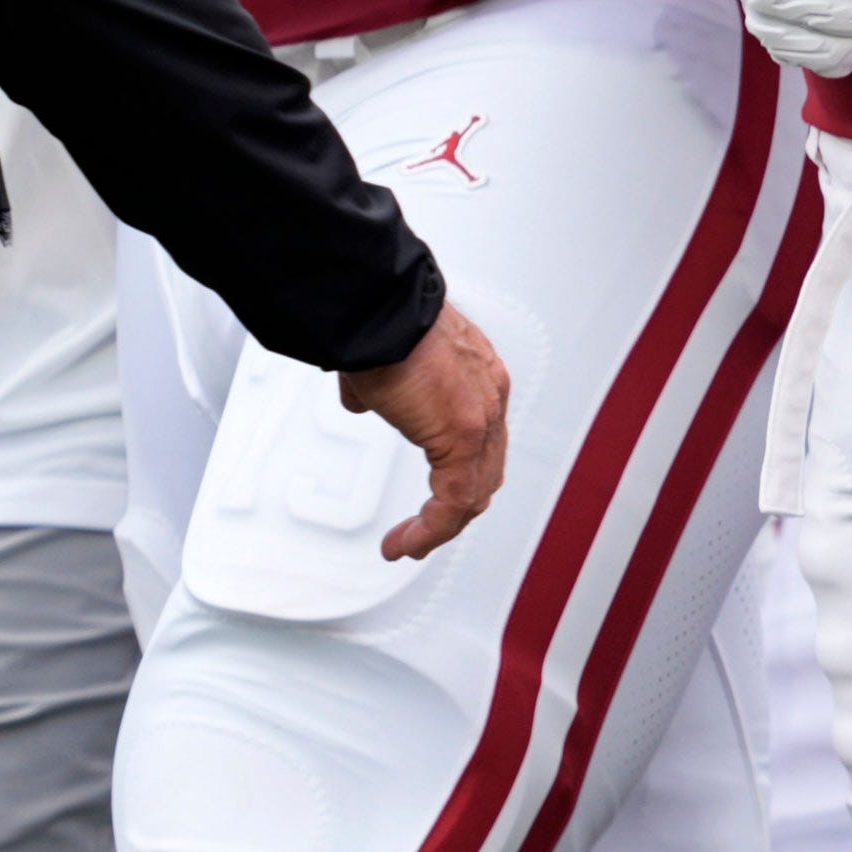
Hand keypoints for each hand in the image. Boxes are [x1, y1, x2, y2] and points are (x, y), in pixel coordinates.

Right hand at [339, 305, 511, 563]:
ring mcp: (481, 416)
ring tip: (412, 544)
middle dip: (455, 508)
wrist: (377, 307)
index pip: (481, 442)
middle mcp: (489, 397)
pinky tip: (408, 541)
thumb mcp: (379, 364)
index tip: (433, 499)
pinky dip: (432, 529)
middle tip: (427, 532)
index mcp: (477, 377)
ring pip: (473, 491)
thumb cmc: (378, 323)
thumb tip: (362, 401)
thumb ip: (378, 392)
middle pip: (485, 471)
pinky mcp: (464, 434)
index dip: (458, 475)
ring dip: (441, 526)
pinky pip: (456, 500)